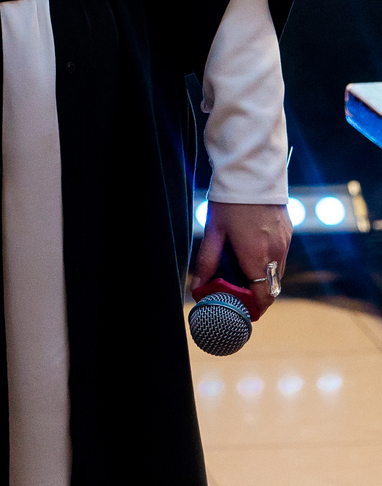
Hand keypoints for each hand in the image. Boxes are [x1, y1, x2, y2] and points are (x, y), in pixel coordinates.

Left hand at [191, 200, 291, 316]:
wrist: (252, 172)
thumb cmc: (229, 201)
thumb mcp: (214, 231)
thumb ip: (207, 261)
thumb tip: (198, 287)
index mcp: (256, 256)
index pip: (263, 297)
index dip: (255, 309)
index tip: (244, 312)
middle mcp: (276, 253)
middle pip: (272, 288)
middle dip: (258, 295)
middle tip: (239, 294)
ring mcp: (285, 243)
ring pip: (278, 273)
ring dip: (265, 279)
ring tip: (244, 274)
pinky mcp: (288, 233)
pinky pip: (281, 256)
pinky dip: (270, 262)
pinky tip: (253, 253)